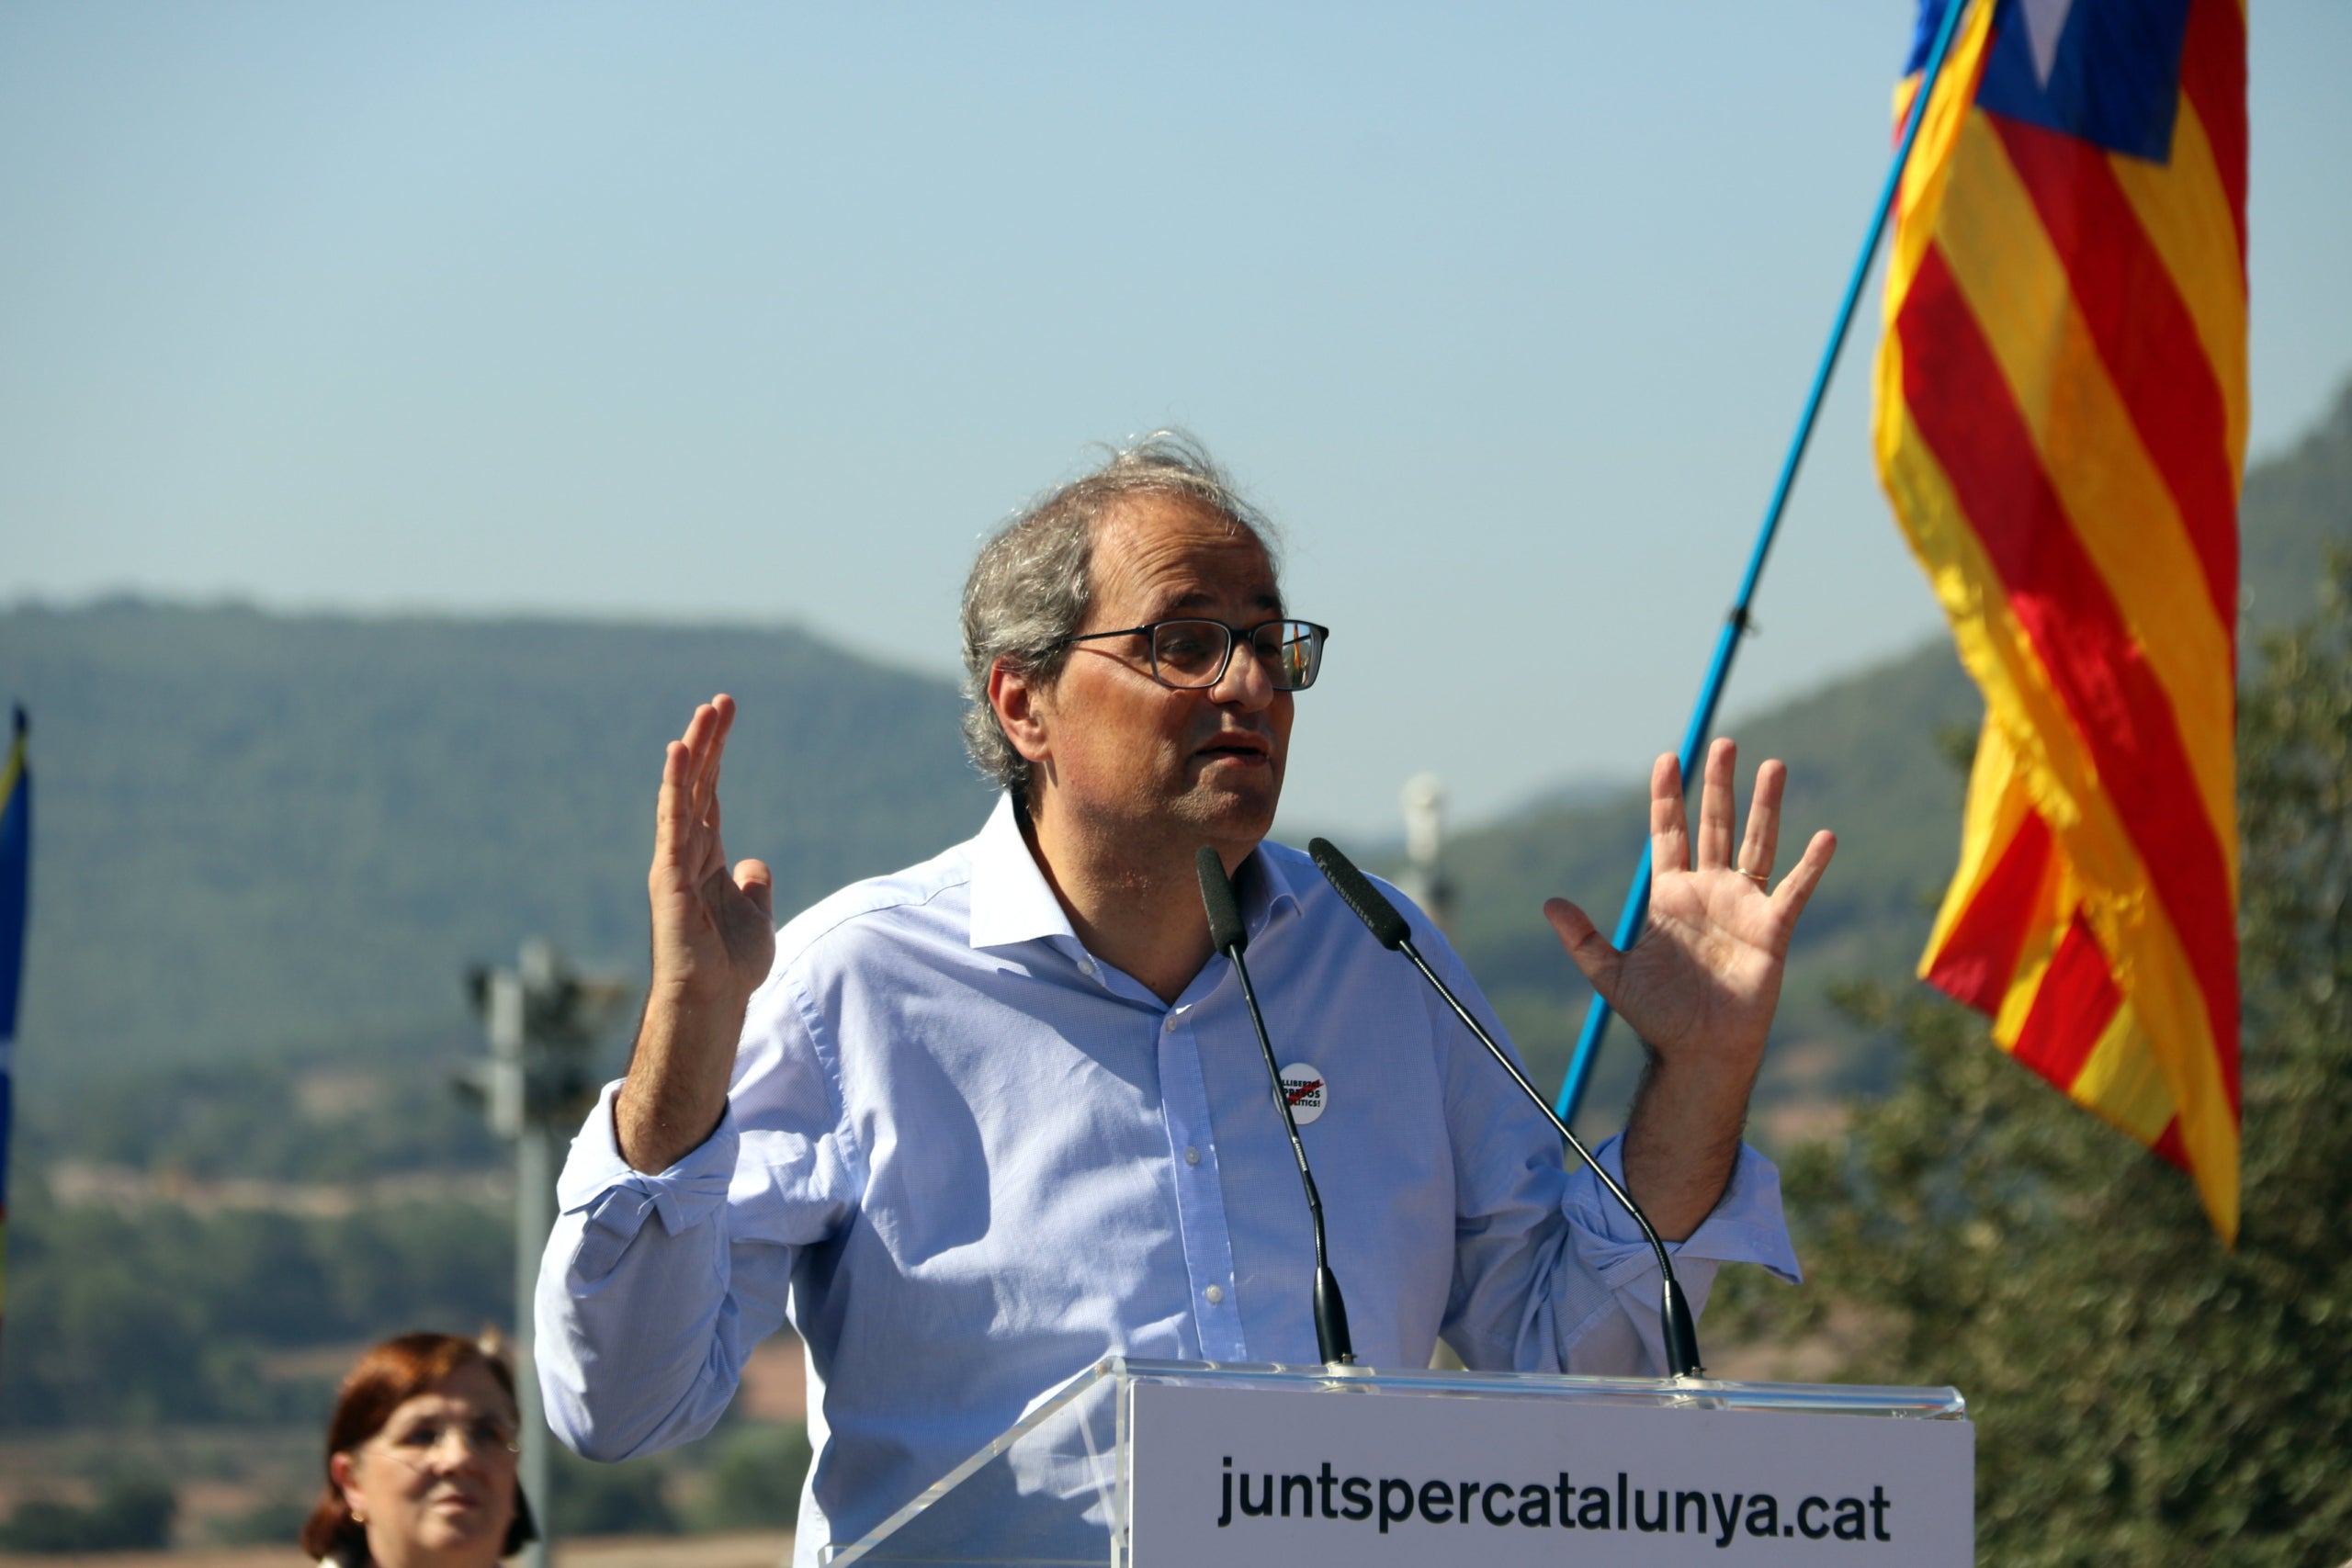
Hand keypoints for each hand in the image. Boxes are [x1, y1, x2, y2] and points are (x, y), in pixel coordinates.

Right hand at [649, 694, 775, 1008]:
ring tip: (705, 714)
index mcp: (706, 857)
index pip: (711, 793)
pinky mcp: (669, 876)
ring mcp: (674, 862)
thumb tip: (755, 863)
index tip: (725, 715)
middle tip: (720, 701)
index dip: (717, 755)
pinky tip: (680, 753)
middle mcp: (686, 853)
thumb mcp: (756, 916)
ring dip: (694, 753)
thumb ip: (755, 886)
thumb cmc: (731, 967)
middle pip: (697, 785)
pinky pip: (673, 822)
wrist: (714, 1002)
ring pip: (683, 795)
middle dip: (707, 742)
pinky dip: (675, 786)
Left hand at [1542, 737, 1834, 1236]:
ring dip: (1765, 806)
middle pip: (1714, 826)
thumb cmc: (1657, 1017)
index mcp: (1669, 896)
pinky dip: (1810, 864)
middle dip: (1718, 785)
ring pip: (1757, 844)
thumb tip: (1547, 902)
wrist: (1697, 1052)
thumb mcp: (1609, 974)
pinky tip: (1823, 835)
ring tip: (1773, 765)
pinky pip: (1793, 890)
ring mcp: (1742, 907)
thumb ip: (1581, 938)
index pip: (1668, 833)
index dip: (1667, 796)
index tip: (1668, 757)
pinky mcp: (1771, 930)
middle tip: (1724, 743)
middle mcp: (1708, 892)